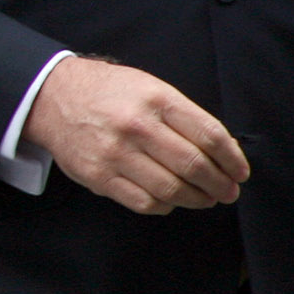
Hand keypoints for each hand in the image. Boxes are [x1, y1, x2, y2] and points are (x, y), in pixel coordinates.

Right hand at [24, 56, 248, 213]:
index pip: (210, 135)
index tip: (240, 171)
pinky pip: (144, 202)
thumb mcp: (149, 87)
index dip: (232, 159)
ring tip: (205, 199)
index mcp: (156, 99)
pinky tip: (170, 199)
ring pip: (172, 190)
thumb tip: (221, 150)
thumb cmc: (108, 92)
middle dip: (220, 185)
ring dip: (197, 199)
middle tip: (228, 192)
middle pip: (194, 166)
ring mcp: (116, 154)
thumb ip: (182, 115)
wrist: (53, 97)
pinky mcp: (99, 177)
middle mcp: (137, 126)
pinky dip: (165, 206)